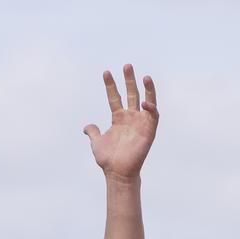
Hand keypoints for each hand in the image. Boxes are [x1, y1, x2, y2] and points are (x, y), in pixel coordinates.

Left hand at [84, 65, 157, 179]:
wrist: (118, 173)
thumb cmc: (108, 160)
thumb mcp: (97, 143)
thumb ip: (93, 132)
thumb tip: (87, 126)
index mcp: (118, 118)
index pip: (115, 97)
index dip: (111, 85)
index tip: (106, 73)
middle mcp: (130, 117)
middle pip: (131, 93)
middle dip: (129, 79)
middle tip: (127, 65)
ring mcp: (140, 122)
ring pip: (147, 100)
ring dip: (148, 88)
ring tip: (144, 76)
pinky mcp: (149, 130)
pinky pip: (153, 115)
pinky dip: (151, 107)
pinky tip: (145, 102)